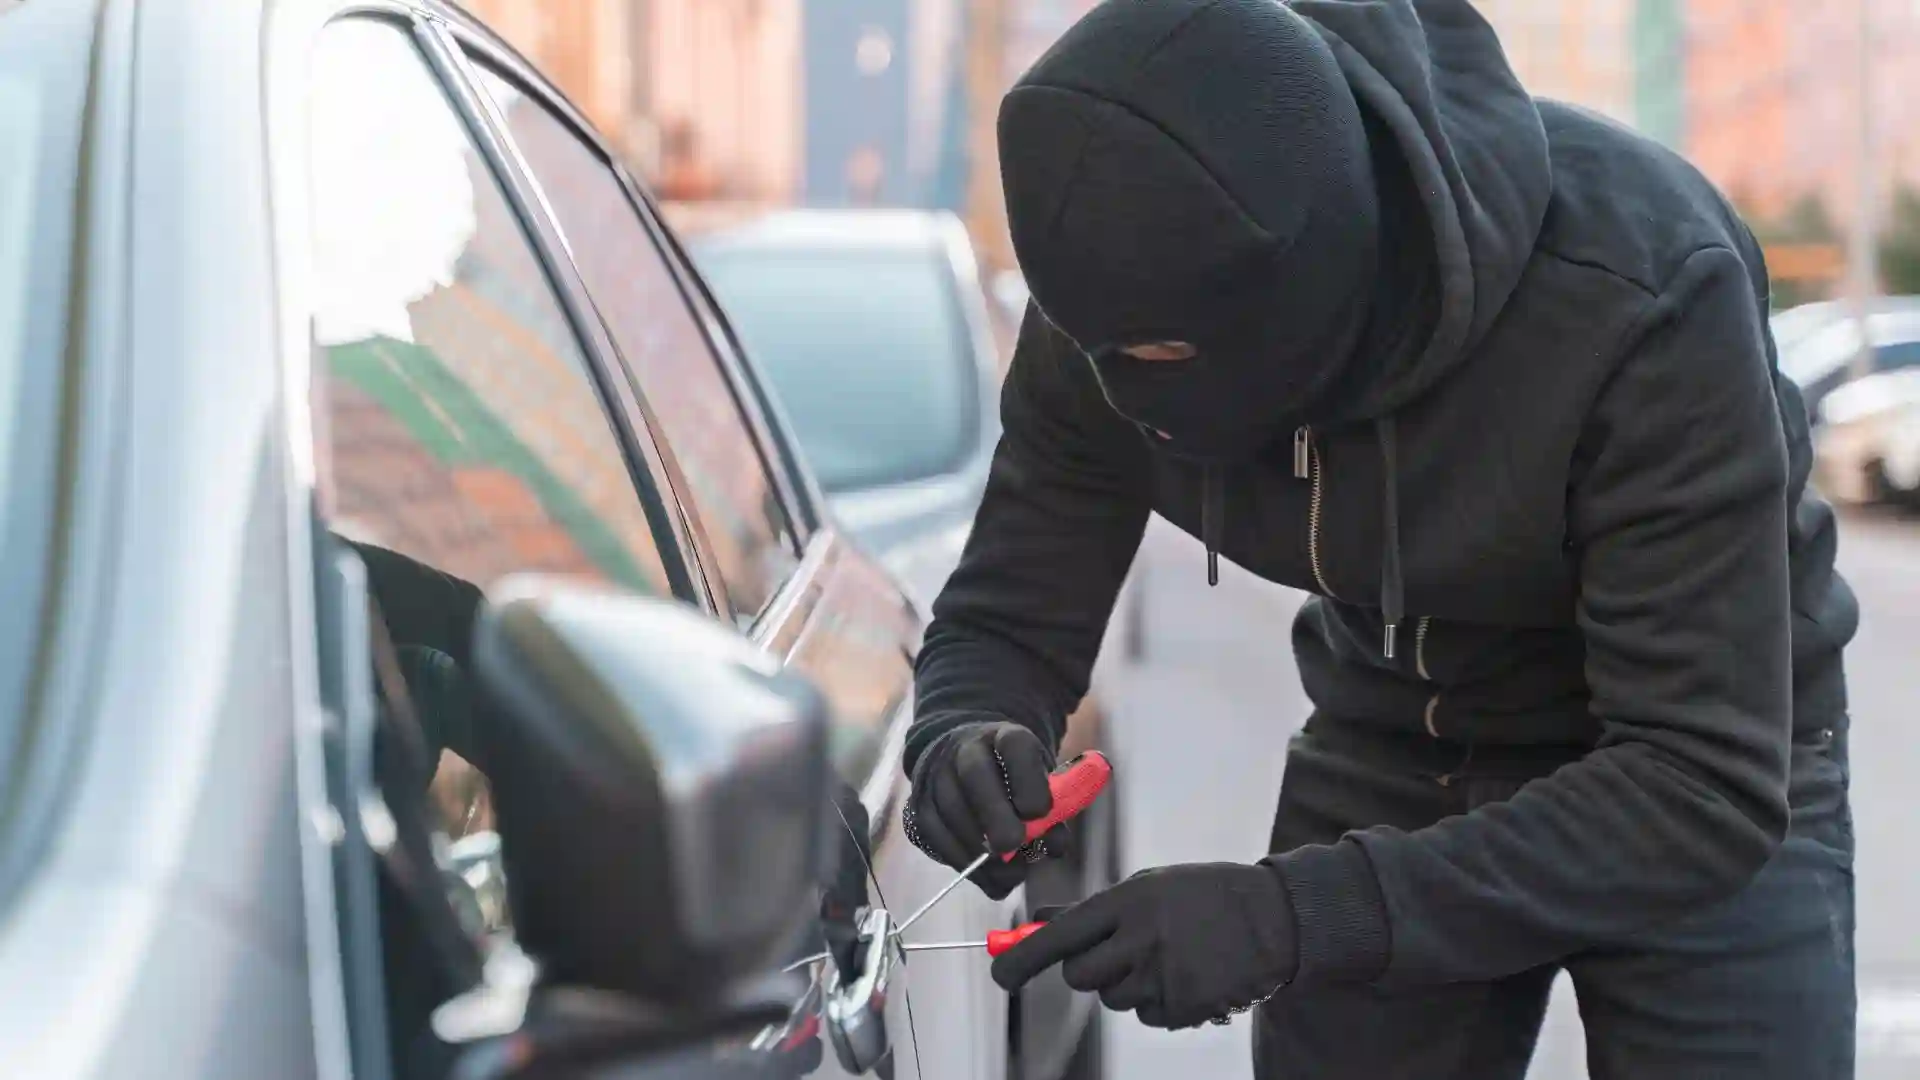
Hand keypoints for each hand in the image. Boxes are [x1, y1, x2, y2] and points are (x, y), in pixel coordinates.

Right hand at [902, 722, 1072, 899]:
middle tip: (1013, 846)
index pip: (1015, 744)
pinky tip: (987, 875)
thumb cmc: (1012, 781)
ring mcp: (937, 775)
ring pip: (951, 809)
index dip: (1028, 780)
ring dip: (979, 847)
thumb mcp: (1038, 785)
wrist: (964, 764)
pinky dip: (963, 861)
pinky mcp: (919, 806)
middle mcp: (965, 749)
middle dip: (995, 815)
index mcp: (1004, 736)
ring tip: (1009, 872)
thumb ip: (1051, 813)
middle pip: (975, 775)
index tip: (1041, 812)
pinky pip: (934, 835)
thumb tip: (1053, 847)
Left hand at [990, 862, 1297, 1029]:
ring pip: (1112, 998)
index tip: (1000, 975)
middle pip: (1080, 977)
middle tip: (1115, 954)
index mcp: (1129, 901)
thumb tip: (1038, 921)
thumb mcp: (1148, 886)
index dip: (1022, 958)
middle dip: (1086, 971)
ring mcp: (1164, 977)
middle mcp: (1142, 940)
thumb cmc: (1205, 895)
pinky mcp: (1184, 1007)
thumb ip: (1093, 909)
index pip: (1060, 936)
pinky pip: (1147, 1015)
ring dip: (1127, 984)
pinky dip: (1158, 1001)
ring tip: (1167, 955)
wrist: (1276, 918)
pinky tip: (1186, 973)